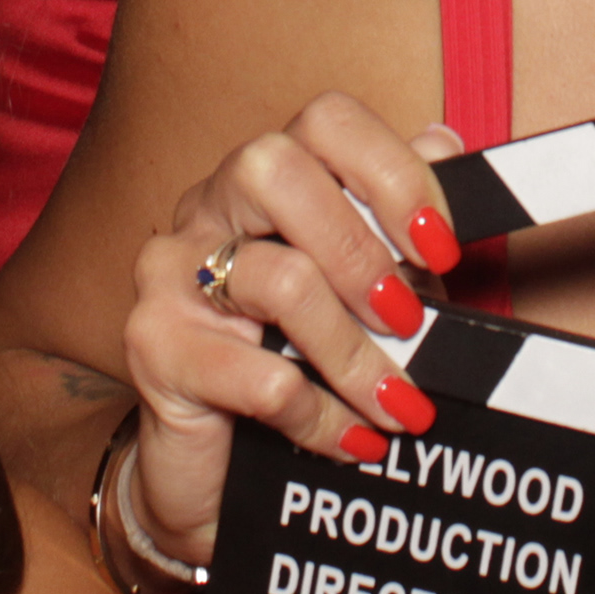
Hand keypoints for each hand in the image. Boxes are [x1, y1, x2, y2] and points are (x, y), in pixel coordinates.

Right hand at [116, 96, 464, 564]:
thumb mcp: (360, 289)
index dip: (395, 172)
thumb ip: (393, 219)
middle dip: (362, 253)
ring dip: (356, 354)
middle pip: (279, 171)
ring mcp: (170, 271)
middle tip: (408, 322)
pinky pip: (260, 375)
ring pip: (279, 280)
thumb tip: (442, 140)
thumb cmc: (292, 361)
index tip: (442, 246)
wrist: (216, 471)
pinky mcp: (152, 345)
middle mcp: (208, 206)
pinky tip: (350, 440)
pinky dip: (321, 415)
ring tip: (398, 405)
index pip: (326, 122)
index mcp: (265, 176)